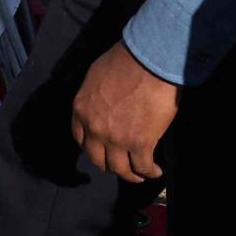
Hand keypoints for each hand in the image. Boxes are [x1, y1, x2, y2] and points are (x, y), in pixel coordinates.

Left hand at [70, 43, 178, 181]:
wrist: (149, 60)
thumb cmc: (126, 61)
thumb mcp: (96, 77)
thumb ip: (96, 97)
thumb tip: (105, 104)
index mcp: (81, 110)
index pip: (80, 139)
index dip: (91, 147)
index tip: (101, 150)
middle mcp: (95, 129)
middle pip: (97, 159)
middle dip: (109, 165)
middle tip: (119, 165)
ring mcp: (116, 139)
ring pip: (120, 168)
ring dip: (130, 175)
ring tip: (139, 175)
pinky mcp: (140, 144)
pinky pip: (143, 166)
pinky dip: (150, 172)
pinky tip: (156, 171)